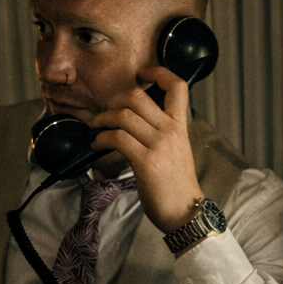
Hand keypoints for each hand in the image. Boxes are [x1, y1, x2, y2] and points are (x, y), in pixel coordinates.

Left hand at [90, 67, 202, 233]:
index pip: (177, 86)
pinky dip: (101, 138)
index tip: (141, 73)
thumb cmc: (177, 184)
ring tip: (97, 127)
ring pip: (123, 115)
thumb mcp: (176, 150)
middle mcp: (171, 131)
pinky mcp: (146, 161)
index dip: (158, 72)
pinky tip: (98, 144)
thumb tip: (134, 120)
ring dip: (102, 118)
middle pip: (137, 96)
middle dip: (114, 99)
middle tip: (106, 110)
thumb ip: (161, 131)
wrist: (185, 211)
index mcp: (180, 126)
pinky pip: (117, 137)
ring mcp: (159, 145)